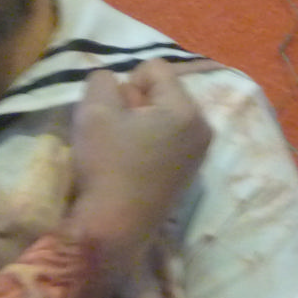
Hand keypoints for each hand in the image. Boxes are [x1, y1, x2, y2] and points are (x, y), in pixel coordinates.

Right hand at [67, 62, 210, 257]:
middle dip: (135, 103)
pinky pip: (166, 138)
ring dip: (138, 123)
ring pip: (161, 115)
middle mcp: (202, 128)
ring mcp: (198, 153)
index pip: (153, 68)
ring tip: (121, 150)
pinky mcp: (187, 172)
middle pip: (161, 91)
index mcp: (187, 110)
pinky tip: (131, 164)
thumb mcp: (94, 110)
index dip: (125, 84)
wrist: (113, 229)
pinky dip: (147, 142)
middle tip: (115, 133)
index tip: (114, 115)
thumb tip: (115, 84)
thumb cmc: (107, 166)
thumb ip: (103, 80)